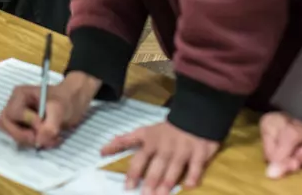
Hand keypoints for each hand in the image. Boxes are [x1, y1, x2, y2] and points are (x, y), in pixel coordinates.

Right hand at [0, 71, 99, 147]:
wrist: (75, 103)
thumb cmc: (66, 99)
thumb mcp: (60, 110)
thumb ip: (50, 125)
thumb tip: (39, 141)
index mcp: (20, 95)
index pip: (12, 113)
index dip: (26, 121)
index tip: (43, 124)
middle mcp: (15, 106)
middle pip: (5, 124)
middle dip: (23, 135)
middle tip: (40, 138)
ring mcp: (19, 118)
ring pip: (14, 135)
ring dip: (33, 141)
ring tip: (52, 138)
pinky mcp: (25, 129)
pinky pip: (24, 141)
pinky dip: (38, 143)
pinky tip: (52, 139)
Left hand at [102, 121, 219, 191]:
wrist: (194, 114)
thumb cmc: (166, 130)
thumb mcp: (144, 132)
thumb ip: (125, 141)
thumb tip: (102, 151)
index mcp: (151, 141)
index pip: (140, 158)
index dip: (134, 172)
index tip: (128, 187)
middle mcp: (165, 147)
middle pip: (157, 165)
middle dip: (151, 180)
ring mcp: (183, 149)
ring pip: (174, 167)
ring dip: (168, 181)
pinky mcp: (199, 151)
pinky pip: (196, 165)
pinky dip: (193, 175)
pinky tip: (188, 186)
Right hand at [260, 112, 301, 178]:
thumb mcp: (292, 133)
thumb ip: (282, 154)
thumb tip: (269, 175)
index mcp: (270, 127)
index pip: (271, 154)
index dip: (284, 162)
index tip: (295, 164)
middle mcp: (281, 131)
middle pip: (288, 155)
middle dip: (301, 155)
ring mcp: (299, 133)